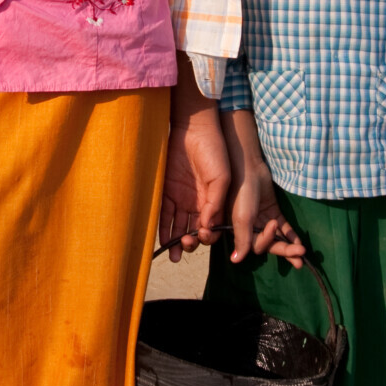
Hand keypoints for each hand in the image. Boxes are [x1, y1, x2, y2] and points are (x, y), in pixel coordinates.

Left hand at [160, 111, 230, 262]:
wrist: (194, 130)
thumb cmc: (214, 152)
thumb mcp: (221, 178)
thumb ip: (215, 203)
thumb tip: (208, 226)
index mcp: (214, 201)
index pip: (212, 227)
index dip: (208, 236)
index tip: (203, 235)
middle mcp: (198, 203)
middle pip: (195, 231)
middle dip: (192, 242)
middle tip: (187, 243)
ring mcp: (182, 198)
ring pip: (179, 226)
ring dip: (177, 243)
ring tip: (174, 256)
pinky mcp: (167, 191)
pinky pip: (164, 215)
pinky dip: (164, 229)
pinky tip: (164, 241)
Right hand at [221, 109, 305, 265]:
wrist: (249, 167)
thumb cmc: (242, 192)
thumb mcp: (242, 218)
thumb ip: (242, 239)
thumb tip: (236, 261)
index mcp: (239, 231)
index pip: (257, 246)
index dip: (267, 240)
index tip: (273, 225)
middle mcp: (250, 228)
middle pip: (269, 245)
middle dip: (284, 251)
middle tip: (300, 259)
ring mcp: (262, 220)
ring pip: (277, 237)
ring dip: (289, 246)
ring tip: (302, 256)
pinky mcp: (272, 211)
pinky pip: (283, 227)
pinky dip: (291, 234)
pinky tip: (300, 242)